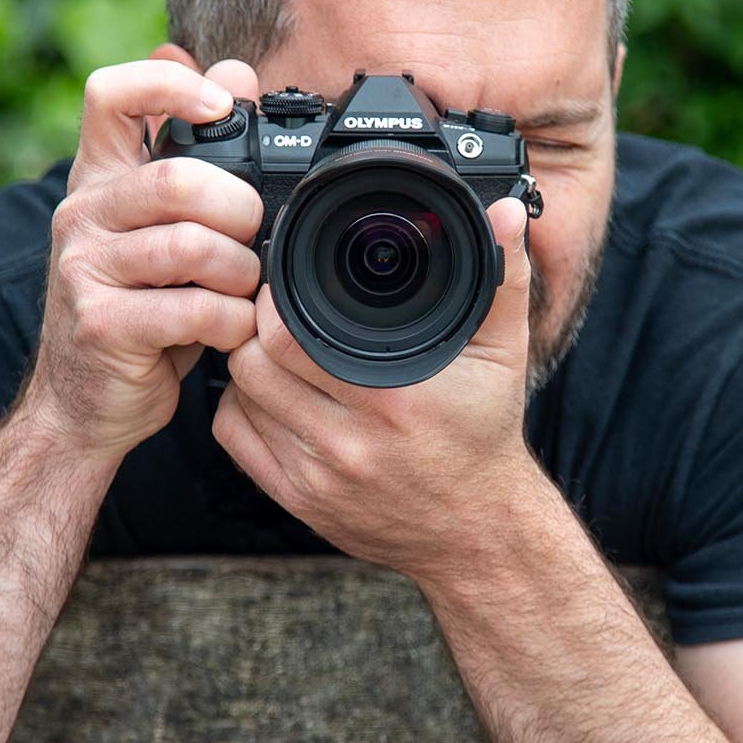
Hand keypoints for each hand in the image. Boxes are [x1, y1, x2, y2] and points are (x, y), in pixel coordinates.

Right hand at [25, 54, 264, 462]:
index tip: (221, 106)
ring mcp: (84, 269)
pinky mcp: (101, 324)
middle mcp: (82, 213)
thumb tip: (235, 71)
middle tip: (253, 240)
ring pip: (192, 246)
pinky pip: (193, 308)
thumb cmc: (144, 305)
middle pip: (178, 179)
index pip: (111, 95)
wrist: (89, 402)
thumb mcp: (166, 225)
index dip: (169, 85)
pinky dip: (231, 322)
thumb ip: (198, 153)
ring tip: (242, 292)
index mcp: (102, 178)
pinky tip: (227, 331)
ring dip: (241, 274)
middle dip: (241, 211)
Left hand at [212, 195, 537, 583]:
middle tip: (274, 310)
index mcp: (393, 396)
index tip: (287, 283)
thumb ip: (502, 276)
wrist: (478, 529)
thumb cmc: (485, 433)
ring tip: (277, 347)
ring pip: (239, 396)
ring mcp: (318, 475)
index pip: (290, 335)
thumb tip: (506, 212)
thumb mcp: (503, 351)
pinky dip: (242, 407)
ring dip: (248, 364)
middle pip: (253, 362)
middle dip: (257, 328)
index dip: (276, 300)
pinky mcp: (297, 499)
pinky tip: (273, 393)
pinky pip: (235, 438)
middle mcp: (350, 440)